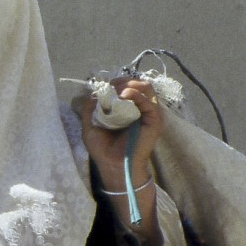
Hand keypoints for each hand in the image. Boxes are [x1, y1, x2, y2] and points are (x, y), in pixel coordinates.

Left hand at [73, 79, 165, 245]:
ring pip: (146, 88)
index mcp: (127, 110)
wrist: (113, 165)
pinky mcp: (154, 120)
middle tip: (113, 85)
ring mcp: (148, 114)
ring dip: (131, 84)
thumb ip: (91, 109)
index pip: (128, 87)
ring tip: (119, 90)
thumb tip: (94, 93)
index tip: (106, 85)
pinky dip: (137, 94)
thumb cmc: (103, 149)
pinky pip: (149, 101)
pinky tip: (124, 95)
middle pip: (138, 84)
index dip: (118, 82)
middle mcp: (139, 109)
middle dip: (124, 80)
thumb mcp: (90, 125)